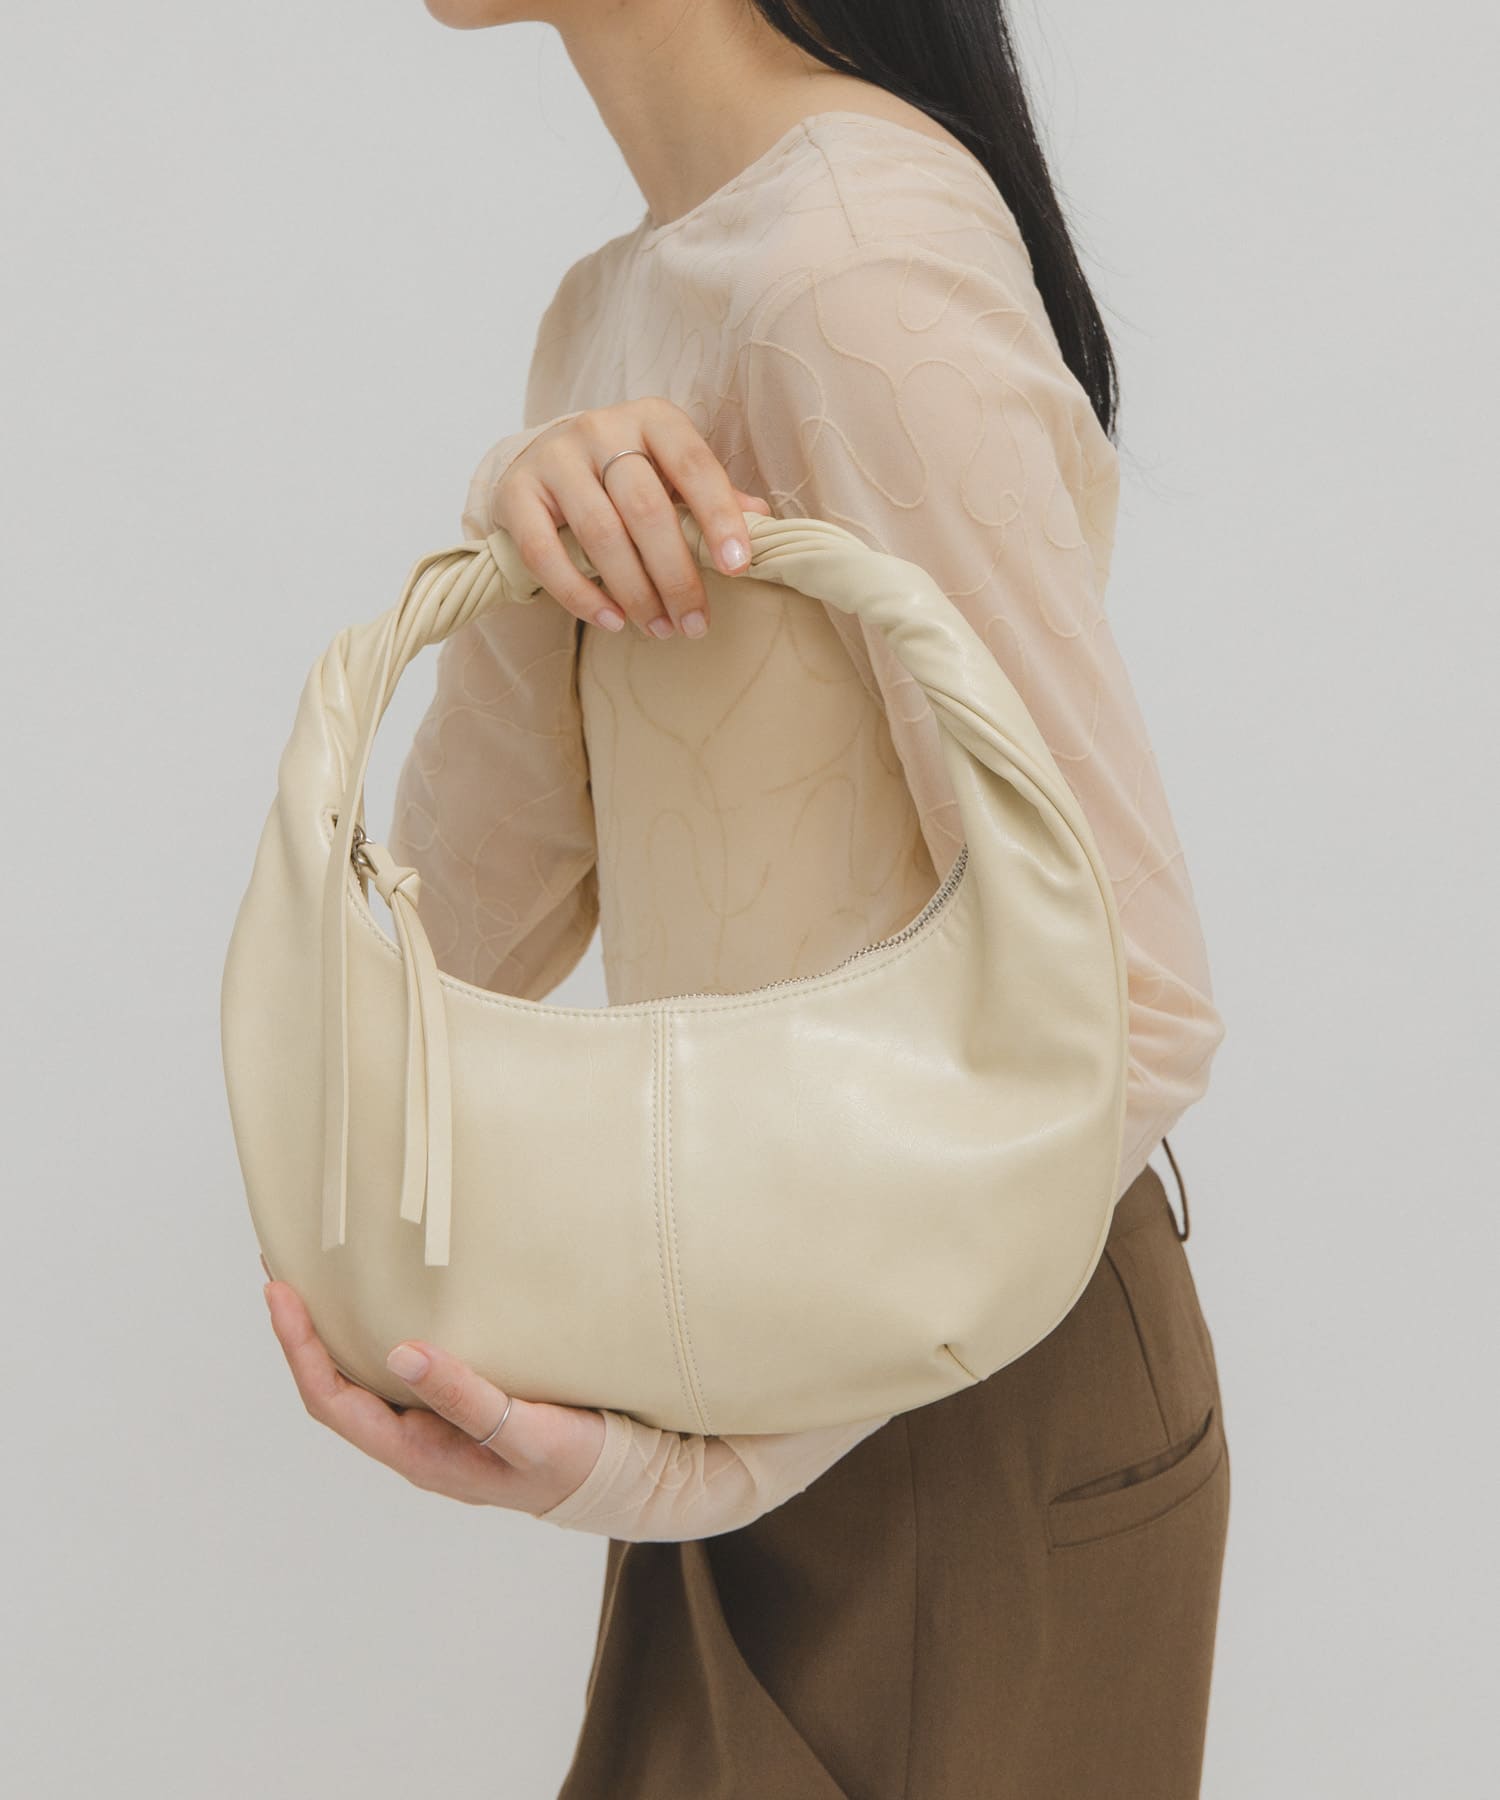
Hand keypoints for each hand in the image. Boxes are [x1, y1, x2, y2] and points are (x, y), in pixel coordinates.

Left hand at [260, 1256, 605, 1517]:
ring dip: (332, 1332)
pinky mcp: (459, 1406)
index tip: (280, 1293)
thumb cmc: (577, 1463)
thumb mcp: (526, 1433)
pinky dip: (374, 1332)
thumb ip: (466, 1398)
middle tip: (280, 1269)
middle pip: (335, 1387)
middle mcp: (416, 1440)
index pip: (334, 1402)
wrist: (625, 1482)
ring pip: (364, 1379)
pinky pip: (399, 1369)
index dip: (300, 1349)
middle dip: (301, 1333)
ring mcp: (435, 1425)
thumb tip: (400, 1354)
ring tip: (314, 1278)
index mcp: (420, 1454)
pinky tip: (380, 1303)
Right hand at [494, 396, 772, 639]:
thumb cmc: (624, 476)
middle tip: (695, 624)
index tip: (738, 567)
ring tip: (659, 629)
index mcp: (652, 417)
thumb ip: (711, 496)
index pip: (694, 465)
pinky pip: (547, 555)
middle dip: (677, 575)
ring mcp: (553, 458)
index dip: (719, 517)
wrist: (543, 463)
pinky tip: (610, 621)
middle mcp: (600, 428)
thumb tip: (763, 522)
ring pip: (601, 535)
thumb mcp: (671, 475)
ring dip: (635, 593)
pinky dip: (580, 596)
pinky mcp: (515, 494)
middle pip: (647, 509)